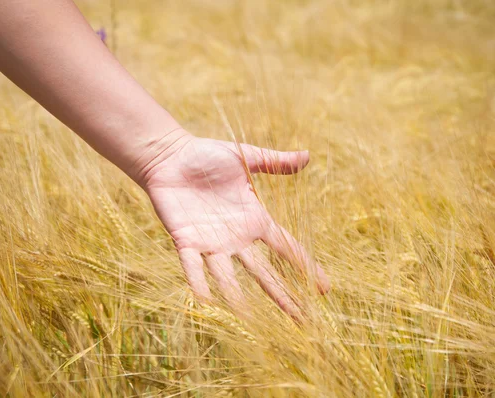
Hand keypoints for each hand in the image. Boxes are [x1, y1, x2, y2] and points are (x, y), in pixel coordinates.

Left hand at [140, 134, 330, 317]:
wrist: (170, 157)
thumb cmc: (207, 156)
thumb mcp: (246, 157)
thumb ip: (275, 162)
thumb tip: (307, 155)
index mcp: (254, 220)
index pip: (286, 248)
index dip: (305, 267)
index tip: (324, 289)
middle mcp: (237, 238)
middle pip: (264, 273)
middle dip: (283, 297)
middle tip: (302, 321)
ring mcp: (211, 243)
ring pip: (228, 277)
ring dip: (238, 299)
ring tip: (250, 321)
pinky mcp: (185, 241)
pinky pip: (192, 267)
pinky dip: (198, 283)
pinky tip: (204, 303)